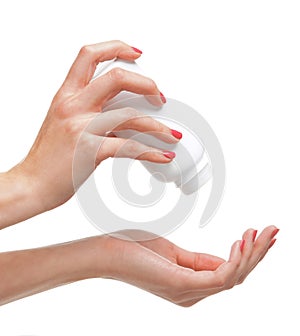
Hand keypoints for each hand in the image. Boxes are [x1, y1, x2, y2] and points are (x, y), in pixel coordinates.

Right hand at [1, 40, 179, 226]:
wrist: (32, 184)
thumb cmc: (47, 157)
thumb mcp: (63, 123)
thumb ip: (88, 111)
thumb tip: (119, 112)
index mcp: (66, 95)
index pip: (89, 55)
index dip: (116, 48)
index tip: (136, 54)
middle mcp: (73, 106)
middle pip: (117, 78)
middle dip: (147, 84)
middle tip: (160, 98)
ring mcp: (82, 127)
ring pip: (130, 116)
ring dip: (158, 126)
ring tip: (171, 135)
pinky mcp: (90, 151)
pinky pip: (129, 147)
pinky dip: (151, 152)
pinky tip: (162, 156)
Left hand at [102, 226, 278, 306]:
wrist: (106, 253)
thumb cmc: (135, 249)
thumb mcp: (173, 252)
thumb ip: (198, 260)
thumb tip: (225, 258)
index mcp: (190, 285)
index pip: (228, 274)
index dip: (248, 255)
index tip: (258, 233)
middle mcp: (193, 294)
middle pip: (236, 277)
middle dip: (258, 254)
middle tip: (274, 231)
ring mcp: (188, 293)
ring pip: (233, 278)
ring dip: (252, 255)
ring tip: (264, 233)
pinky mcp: (182, 286)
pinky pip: (220, 277)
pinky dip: (236, 260)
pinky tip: (242, 243)